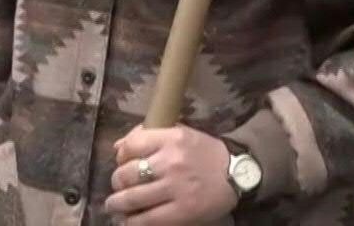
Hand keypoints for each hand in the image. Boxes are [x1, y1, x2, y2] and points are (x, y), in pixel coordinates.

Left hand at [106, 125, 237, 223]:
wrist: (238, 173)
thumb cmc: (206, 153)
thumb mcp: (182, 135)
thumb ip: (151, 136)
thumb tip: (118, 147)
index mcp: (172, 139)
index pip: (131, 146)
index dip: (120, 156)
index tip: (122, 162)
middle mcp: (172, 162)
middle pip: (127, 173)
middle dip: (117, 182)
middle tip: (118, 188)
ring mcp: (176, 188)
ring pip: (131, 198)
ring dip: (117, 204)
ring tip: (115, 206)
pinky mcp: (181, 211)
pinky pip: (146, 220)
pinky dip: (132, 222)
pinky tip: (129, 220)